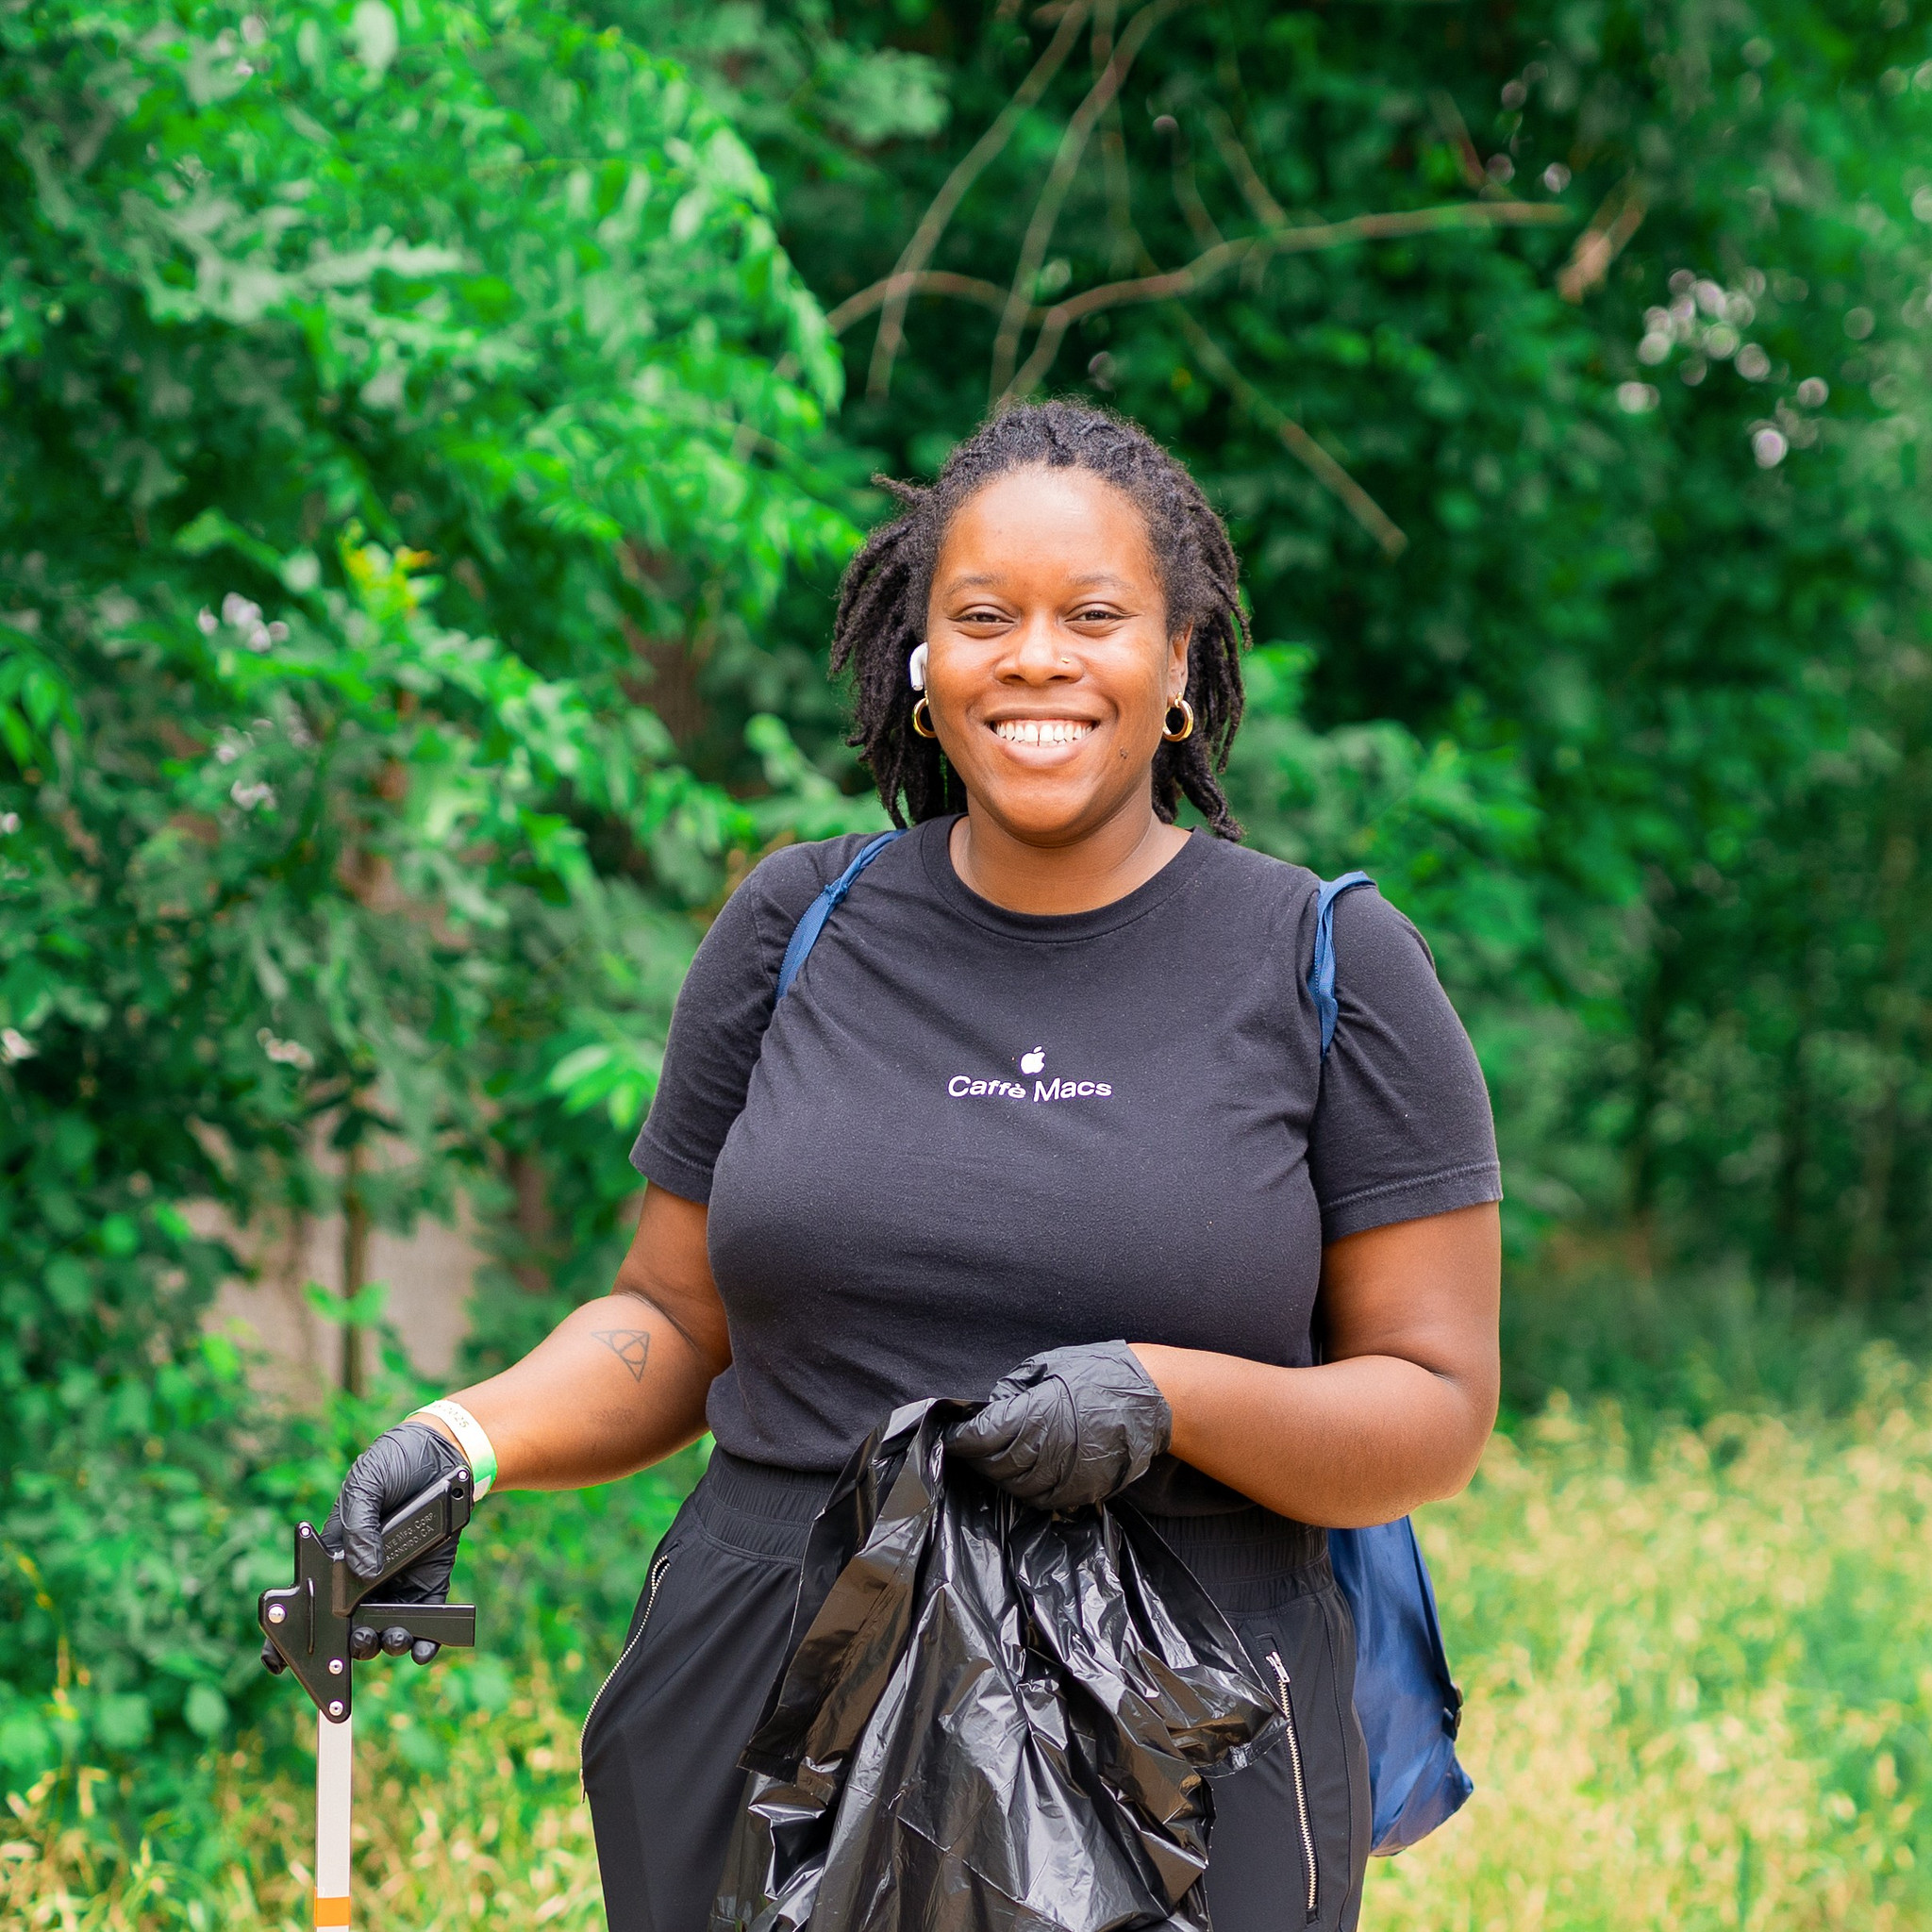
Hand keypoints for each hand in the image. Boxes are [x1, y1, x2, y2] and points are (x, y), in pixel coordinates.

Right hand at [260, 1420, 469, 1674]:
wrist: (439, 1453)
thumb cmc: (391, 1466)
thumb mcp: (365, 1486)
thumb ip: (358, 1527)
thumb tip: (364, 1572)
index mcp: (334, 1559)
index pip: (305, 1602)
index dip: (286, 1637)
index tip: (277, 1662)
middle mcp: (362, 1580)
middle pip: (349, 1628)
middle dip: (351, 1646)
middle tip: (358, 1642)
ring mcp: (397, 1583)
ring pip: (386, 1629)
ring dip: (388, 1643)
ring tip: (395, 1638)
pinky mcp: (429, 1581)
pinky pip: (427, 1618)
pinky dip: (427, 1640)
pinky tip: (424, 1649)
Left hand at [948, 1340, 1172, 1511]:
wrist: (1152, 1399)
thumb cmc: (1101, 1373)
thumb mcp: (1051, 1365)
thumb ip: (1016, 1387)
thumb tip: (993, 1406)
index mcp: (1037, 1416)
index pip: (984, 1436)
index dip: (963, 1437)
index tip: (953, 1433)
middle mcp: (1049, 1452)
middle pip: (996, 1466)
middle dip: (977, 1457)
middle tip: (969, 1446)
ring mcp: (1068, 1477)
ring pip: (1016, 1487)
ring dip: (999, 1474)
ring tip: (993, 1458)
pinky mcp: (1083, 1491)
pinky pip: (1042, 1499)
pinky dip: (1024, 1489)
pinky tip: (1022, 1471)